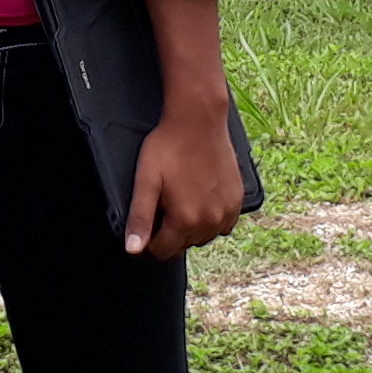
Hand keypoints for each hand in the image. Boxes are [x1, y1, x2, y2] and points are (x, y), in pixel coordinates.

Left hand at [123, 98, 248, 258]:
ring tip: (183, 197)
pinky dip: (211, 217)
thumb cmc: (170, 146)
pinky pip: (222, 224)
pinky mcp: (237, 200)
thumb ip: (140, 218)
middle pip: (183, 244)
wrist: (199, 121)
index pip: (163, 251)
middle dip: (171, 230)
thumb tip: (133, 249)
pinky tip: (201, 197)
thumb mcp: (146, 181)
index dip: (151, 237)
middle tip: (165, 200)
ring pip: (203, 236)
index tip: (150, 217)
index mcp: (185, 220)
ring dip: (191, 225)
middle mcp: (210, 221)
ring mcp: (227, 212)